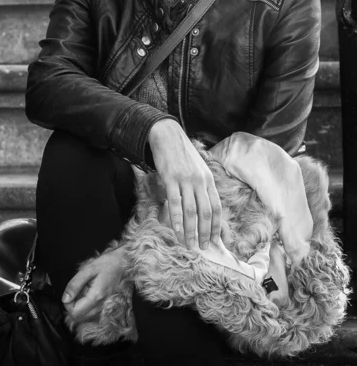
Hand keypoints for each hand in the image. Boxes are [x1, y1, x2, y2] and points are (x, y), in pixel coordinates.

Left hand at [62, 246, 124, 322]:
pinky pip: (91, 312)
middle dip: (72, 306)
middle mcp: (101, 305)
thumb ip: (75, 284)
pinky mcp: (106, 305)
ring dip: (79, 306)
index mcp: (96, 296)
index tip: (70, 292)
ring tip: (83, 290)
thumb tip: (65, 299)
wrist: (123, 263)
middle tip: (75, 291)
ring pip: (85, 317)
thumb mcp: (88, 269)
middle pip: (79, 318)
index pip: (75, 313)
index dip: (67, 304)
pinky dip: (85, 306)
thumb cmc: (106, 263)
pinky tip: (88, 293)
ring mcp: (104, 307)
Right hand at [148, 119, 221, 250]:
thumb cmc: (181, 155)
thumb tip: (201, 208)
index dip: (217, 225)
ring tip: (190, 244)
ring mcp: (186, 179)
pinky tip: (176, 229)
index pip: (216, 207)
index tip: (216, 240)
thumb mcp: (197, 169)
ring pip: (191, 210)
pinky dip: (176, 218)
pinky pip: (175, 201)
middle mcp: (200, 181)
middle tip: (204, 248)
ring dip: (191, 230)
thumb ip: (200, 187)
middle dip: (206, 232)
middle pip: (206, 212)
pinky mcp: (171, 178)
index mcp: (208, 180)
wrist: (167, 135)